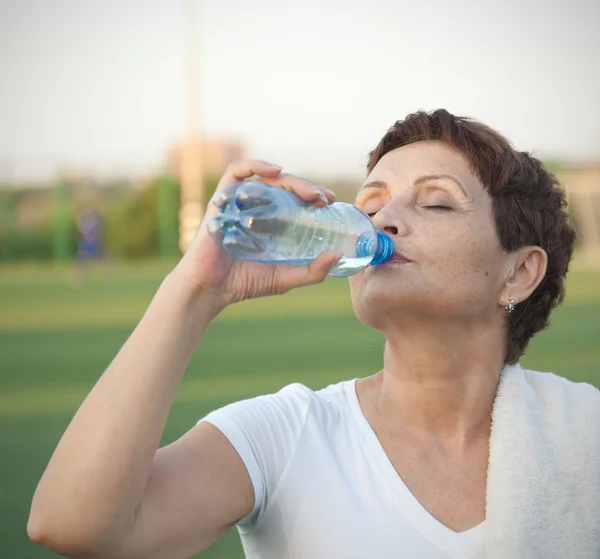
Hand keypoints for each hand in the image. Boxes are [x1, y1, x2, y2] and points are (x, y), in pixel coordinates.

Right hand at [172, 160, 339, 310]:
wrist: (210, 289)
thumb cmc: (244, 283)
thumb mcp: (285, 278)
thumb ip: (312, 271)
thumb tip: (338, 255)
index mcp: (271, 222)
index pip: (295, 199)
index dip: (313, 196)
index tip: (330, 202)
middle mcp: (256, 208)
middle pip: (285, 186)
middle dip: (307, 188)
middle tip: (324, 199)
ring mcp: (239, 202)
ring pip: (267, 177)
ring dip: (291, 180)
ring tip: (309, 193)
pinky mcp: (221, 199)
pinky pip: (235, 172)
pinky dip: (255, 165)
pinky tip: (275, 170)